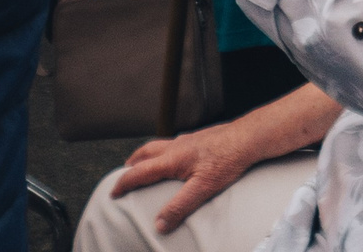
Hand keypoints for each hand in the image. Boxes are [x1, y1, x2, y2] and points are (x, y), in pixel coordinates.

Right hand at [112, 82, 341, 232]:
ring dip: (147, 156)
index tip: (112, 193)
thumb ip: (180, 206)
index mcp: (172, 159)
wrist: (250, 137)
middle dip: (132, 164)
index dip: (124, 183)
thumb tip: (159, 224)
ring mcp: (188, 140)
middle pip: (145, 153)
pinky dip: (165, 151)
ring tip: (145, 165)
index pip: (140, 172)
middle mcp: (177, 146)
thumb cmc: (229, 160)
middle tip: (124, 176)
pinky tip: (176, 158)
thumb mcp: (204, 188)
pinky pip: (174, 144)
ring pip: (160, 145)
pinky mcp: (200, 138)